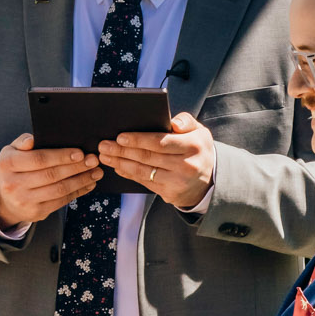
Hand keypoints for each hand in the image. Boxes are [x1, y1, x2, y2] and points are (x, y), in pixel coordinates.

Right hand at [0, 133, 100, 227]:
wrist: (5, 199)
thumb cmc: (14, 168)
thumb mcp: (12, 151)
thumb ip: (23, 142)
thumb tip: (33, 140)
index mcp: (8, 164)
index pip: (38, 159)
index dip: (61, 156)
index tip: (79, 152)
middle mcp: (14, 184)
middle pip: (51, 175)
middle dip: (76, 167)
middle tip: (93, 160)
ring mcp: (25, 200)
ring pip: (59, 190)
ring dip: (81, 180)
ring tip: (96, 172)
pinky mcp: (36, 212)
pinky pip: (61, 201)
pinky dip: (77, 192)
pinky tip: (88, 183)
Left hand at [97, 114, 213, 210]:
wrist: (210, 181)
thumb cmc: (198, 150)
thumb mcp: (200, 132)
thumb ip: (186, 121)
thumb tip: (173, 123)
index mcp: (193, 146)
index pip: (161, 142)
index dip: (139, 140)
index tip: (120, 136)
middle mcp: (186, 165)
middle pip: (148, 157)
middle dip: (123, 151)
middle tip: (104, 145)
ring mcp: (178, 182)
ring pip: (144, 171)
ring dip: (121, 163)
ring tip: (105, 156)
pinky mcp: (170, 194)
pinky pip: (145, 183)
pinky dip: (129, 174)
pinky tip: (118, 167)